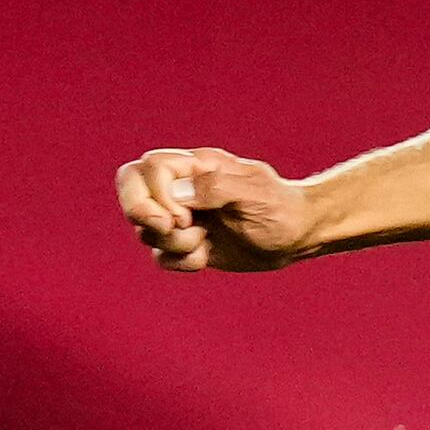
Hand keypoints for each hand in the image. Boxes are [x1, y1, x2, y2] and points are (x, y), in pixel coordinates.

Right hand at [114, 147, 322, 272]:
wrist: (298, 236)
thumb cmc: (281, 208)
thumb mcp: (254, 193)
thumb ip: (215, 187)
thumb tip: (176, 194)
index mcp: (194, 167)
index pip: (146, 170)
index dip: (154, 195)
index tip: (184, 215)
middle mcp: (181, 189)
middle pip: (131, 194)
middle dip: (143, 215)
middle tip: (174, 227)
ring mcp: (182, 217)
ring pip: (145, 231)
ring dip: (172, 243)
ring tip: (205, 239)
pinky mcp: (188, 244)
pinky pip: (161, 256)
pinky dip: (180, 262)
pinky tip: (206, 257)